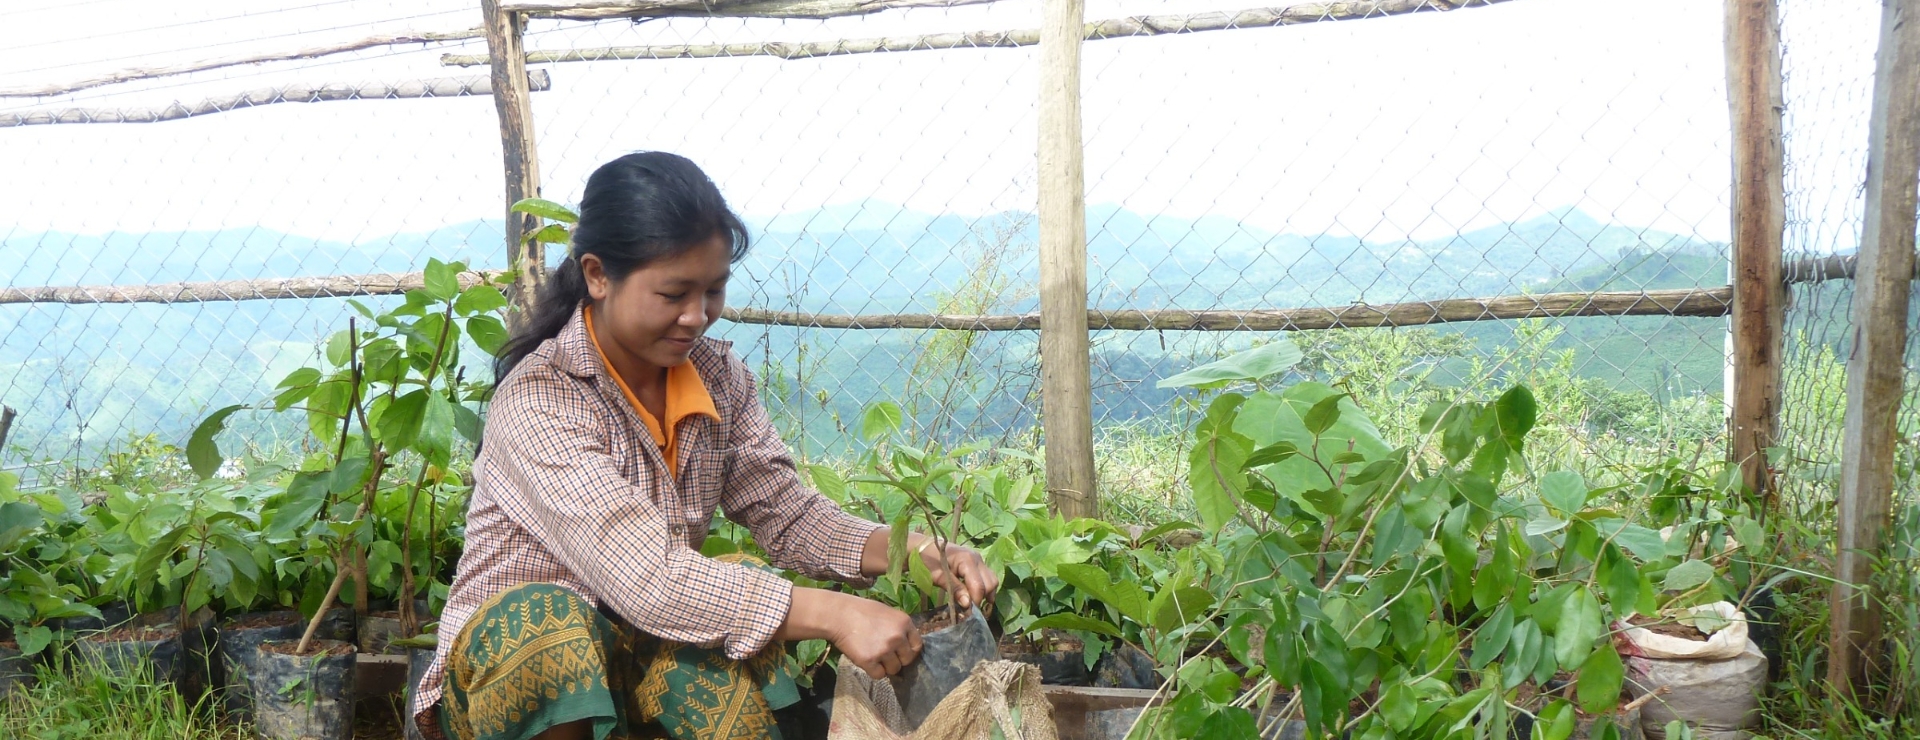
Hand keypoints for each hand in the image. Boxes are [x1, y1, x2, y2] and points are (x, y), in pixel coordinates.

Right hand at [779, 587, 920, 678]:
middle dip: (897, 659)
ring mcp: (884, 650)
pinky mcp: (870, 661)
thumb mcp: (887, 613)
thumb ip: (899, 628)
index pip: (917, 646)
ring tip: (873, 655)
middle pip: (907, 660)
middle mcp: (897, 637)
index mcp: (904, 623)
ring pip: (894, 669)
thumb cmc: (861, 611)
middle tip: (885, 654)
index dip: (909, 650)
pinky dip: (873, 671)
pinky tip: (866, 660)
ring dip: (885, 666)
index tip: (900, 652)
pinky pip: (879, 675)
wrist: (838, 615)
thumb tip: (905, 645)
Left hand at [920, 541, 998, 610]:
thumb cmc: (927, 561)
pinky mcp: (978, 564)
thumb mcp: (937, 577)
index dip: (975, 601)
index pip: (979, 586)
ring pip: (992, 581)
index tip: (967, 612)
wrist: (924, 547)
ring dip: (985, 594)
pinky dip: (984, 588)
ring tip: (972, 602)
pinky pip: (988, 578)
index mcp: (967, 560)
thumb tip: (967, 604)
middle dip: (982, 598)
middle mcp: (977, 558)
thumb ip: (954, 589)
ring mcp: (979, 560)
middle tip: (969, 609)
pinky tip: (973, 595)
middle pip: (990, 583)